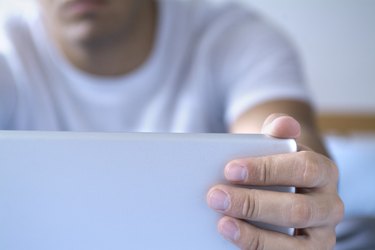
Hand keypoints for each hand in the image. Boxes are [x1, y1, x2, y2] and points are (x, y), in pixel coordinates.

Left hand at [206, 114, 343, 248]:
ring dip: (254, 236)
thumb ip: (278, 130)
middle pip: (296, 210)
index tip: (230, 170)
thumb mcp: (278, 145)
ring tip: (222, 223)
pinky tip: (233, 238)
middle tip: (215, 197)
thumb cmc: (276, 164)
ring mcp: (321, 236)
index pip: (303, 169)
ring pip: (295, 245)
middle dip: (253, 204)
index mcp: (324, 172)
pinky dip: (256, 249)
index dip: (266, 170)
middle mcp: (330, 206)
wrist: (285, 187)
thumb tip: (284, 124)